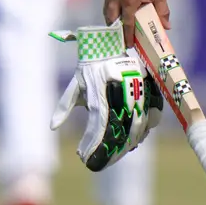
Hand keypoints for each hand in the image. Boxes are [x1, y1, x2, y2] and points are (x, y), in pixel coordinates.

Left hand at [49, 23, 163, 171]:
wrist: (107, 47)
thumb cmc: (89, 68)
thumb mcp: (75, 87)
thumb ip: (64, 106)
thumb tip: (52, 127)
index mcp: (99, 97)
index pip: (100, 128)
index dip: (96, 145)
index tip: (88, 157)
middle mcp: (119, 96)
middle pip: (125, 130)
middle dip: (119, 147)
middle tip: (112, 157)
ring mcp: (136, 92)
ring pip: (141, 123)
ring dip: (135, 138)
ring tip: (127, 149)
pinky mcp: (147, 88)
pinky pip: (153, 111)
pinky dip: (148, 125)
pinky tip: (142, 134)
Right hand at [103, 0, 170, 48]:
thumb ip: (162, 11)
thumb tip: (166, 26)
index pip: (127, 23)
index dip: (128, 36)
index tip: (128, 45)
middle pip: (111, 18)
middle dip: (115, 29)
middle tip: (121, 35)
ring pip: (106, 9)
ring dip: (112, 17)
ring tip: (119, 23)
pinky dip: (111, 5)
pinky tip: (118, 6)